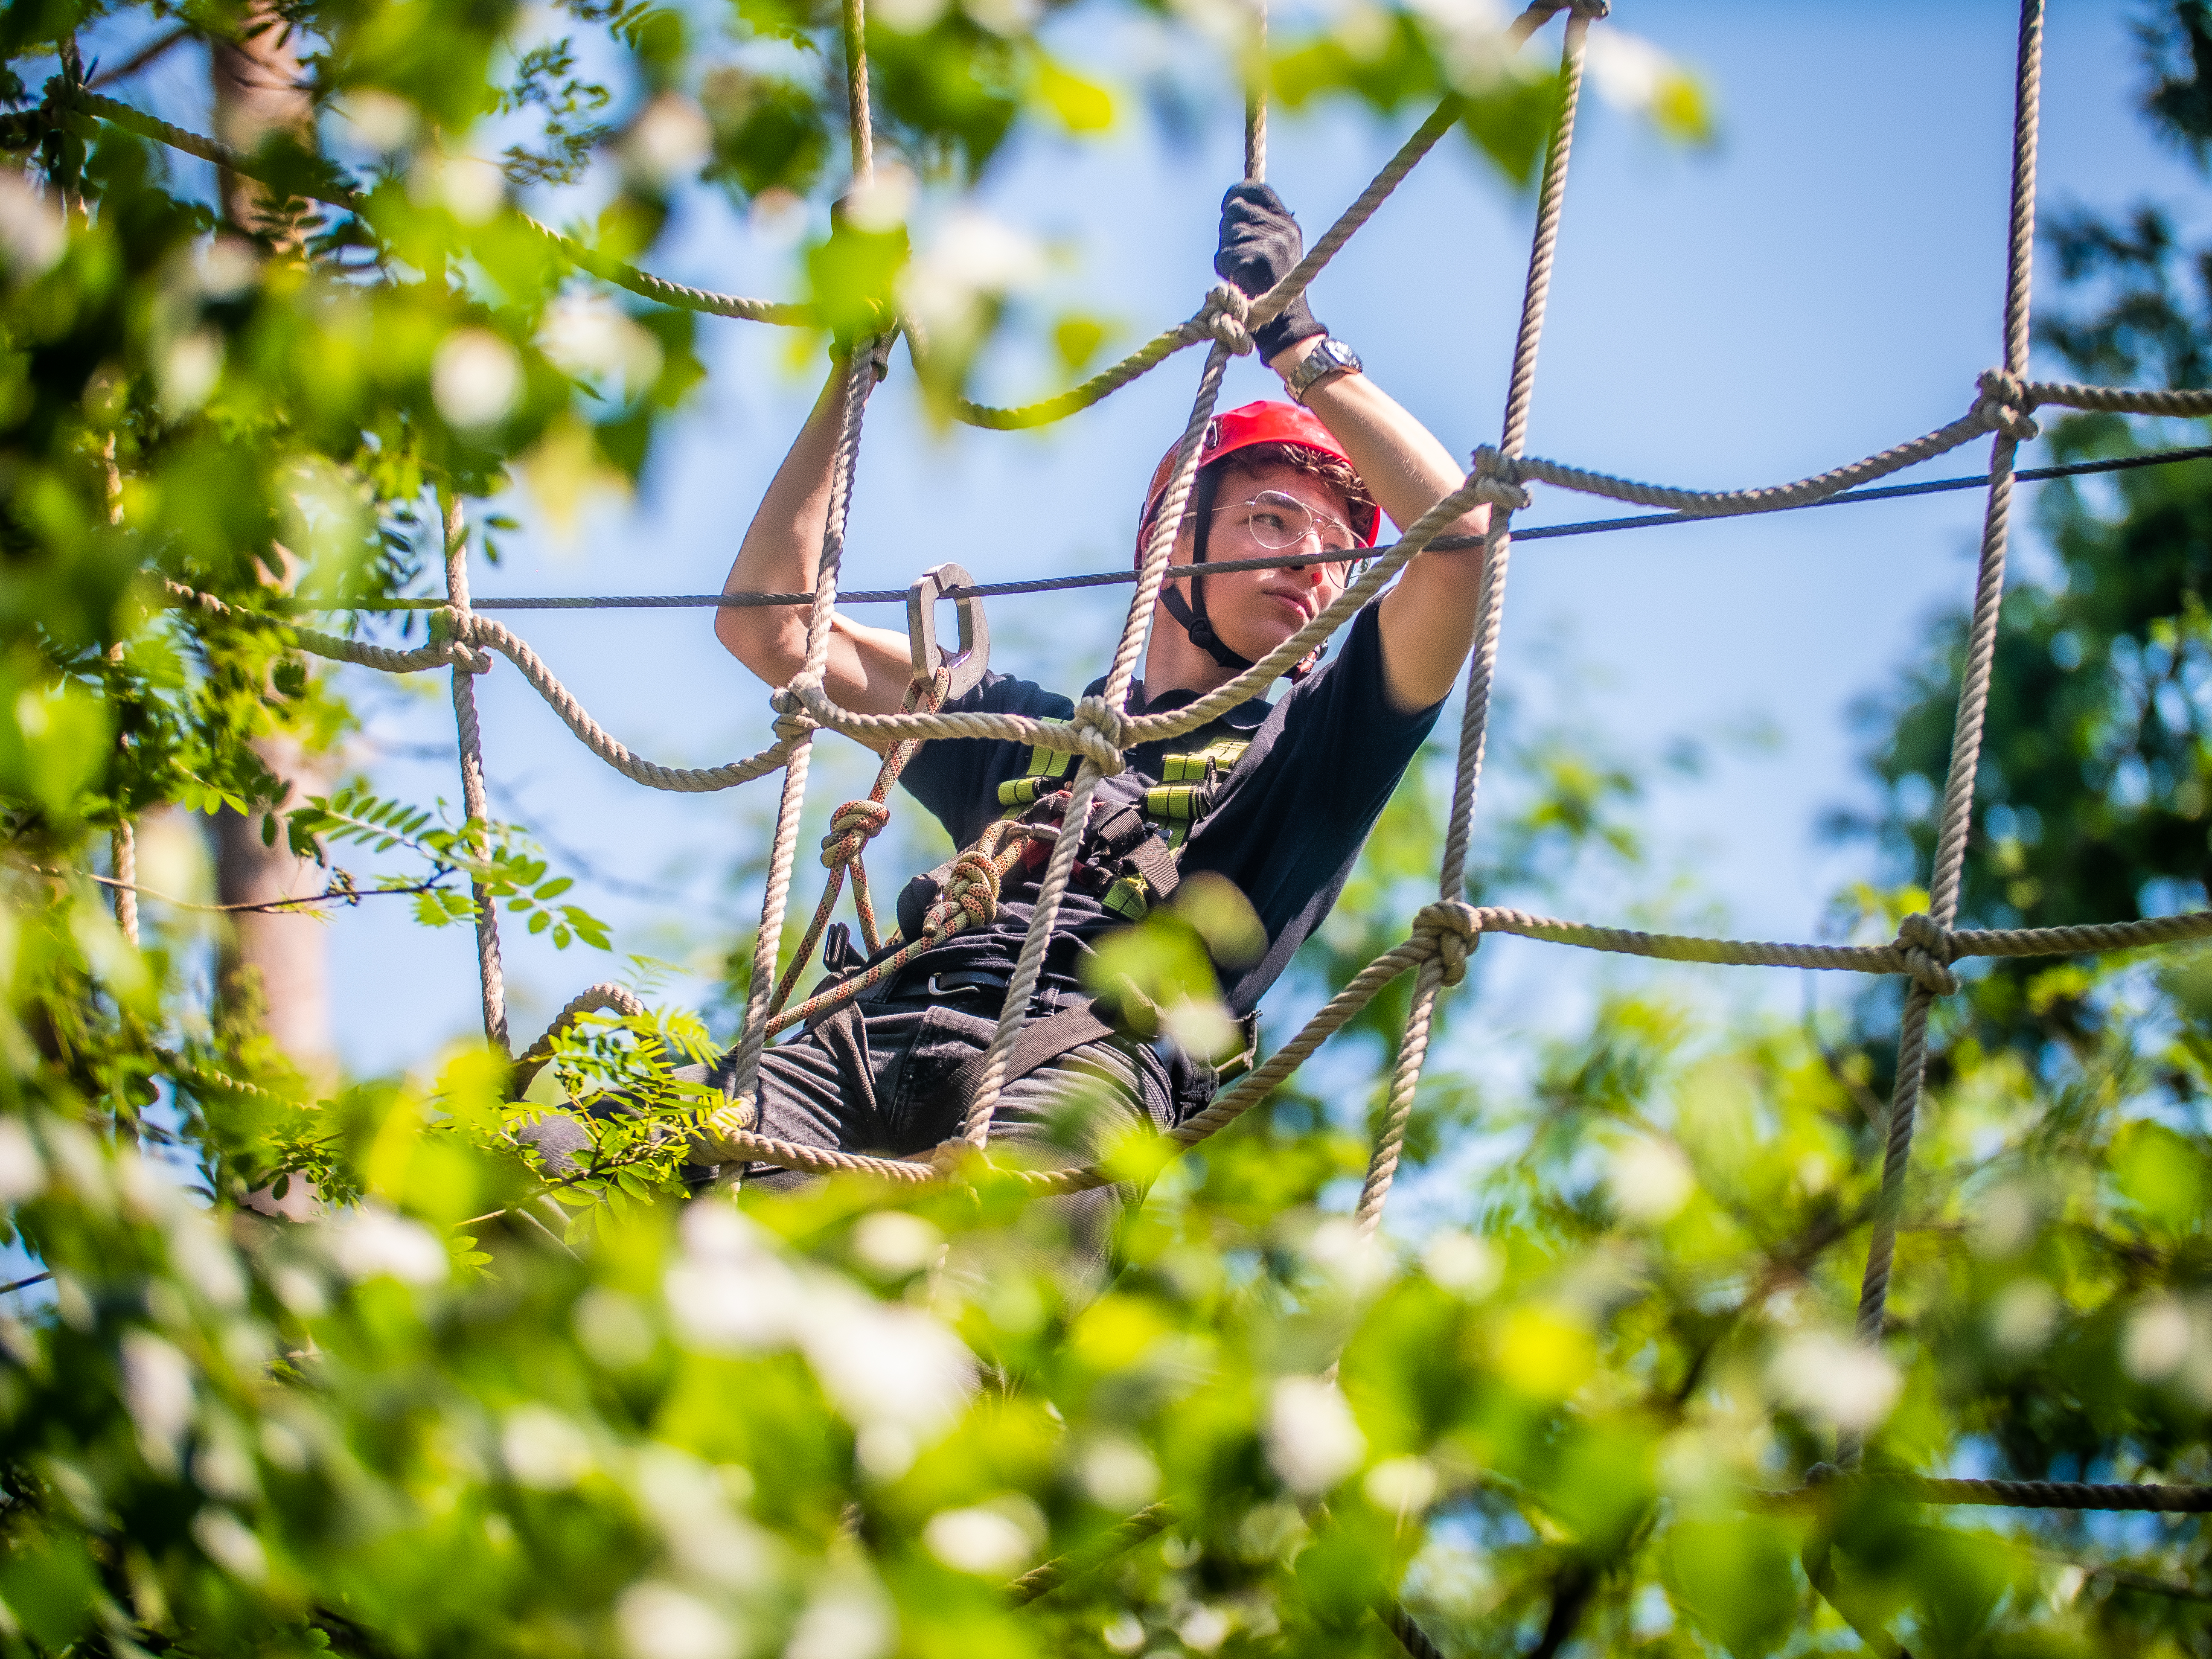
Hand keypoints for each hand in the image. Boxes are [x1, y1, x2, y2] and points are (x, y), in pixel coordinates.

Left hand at [1214, 182, 1325, 360]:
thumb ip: (1261, 226)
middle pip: (1236, 209)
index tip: (1229, 206)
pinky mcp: (1252, 261)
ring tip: (1241, 272)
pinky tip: (1238, 282)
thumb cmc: (1277, 291)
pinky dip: (1224, 269)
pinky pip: (1224, 255)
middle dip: (1228, 229)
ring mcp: (1268, 244)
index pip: (1257, 189)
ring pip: (1227, 232)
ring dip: (1226, 252)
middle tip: (1237, 253)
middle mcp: (1280, 229)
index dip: (1238, 194)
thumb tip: (1233, 205)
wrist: (1286, 326)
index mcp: (1288, 223)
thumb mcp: (1279, 249)